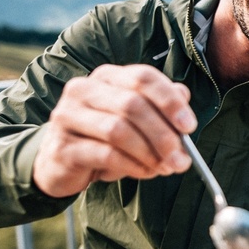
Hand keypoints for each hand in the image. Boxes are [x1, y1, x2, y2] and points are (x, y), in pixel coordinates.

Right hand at [32, 64, 196, 197]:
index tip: (189, 126)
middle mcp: (83, 89)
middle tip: (182, 158)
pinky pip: (106, 155)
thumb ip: (158, 106)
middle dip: (163, 134)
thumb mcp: (134, 119)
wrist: (59, 162)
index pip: (143, 77)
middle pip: (133, 105)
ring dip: (149, 153)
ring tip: (165, 167)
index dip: (170, 101)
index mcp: (106, 77)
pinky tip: (145, 172)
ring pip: (118, 130)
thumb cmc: (103, 138)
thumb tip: (184, 96)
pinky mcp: (63, 147)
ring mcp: (68, 116)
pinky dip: (133, 165)